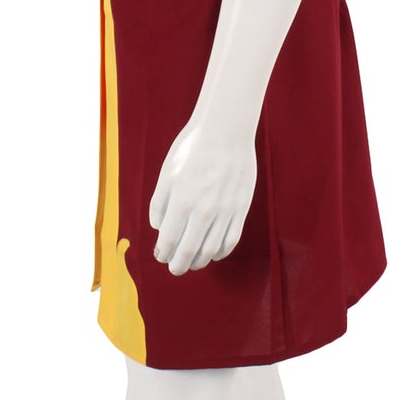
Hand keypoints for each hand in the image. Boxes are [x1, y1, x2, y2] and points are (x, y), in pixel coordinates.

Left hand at [148, 116, 256, 275]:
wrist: (226, 131)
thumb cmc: (192, 148)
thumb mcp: (167, 173)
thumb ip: (159, 203)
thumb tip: (158, 229)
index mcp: (182, 201)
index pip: (170, 240)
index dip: (163, 253)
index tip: (161, 256)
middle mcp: (204, 210)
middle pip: (189, 251)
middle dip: (179, 265)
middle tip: (174, 268)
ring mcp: (225, 211)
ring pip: (211, 250)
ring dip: (199, 261)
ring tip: (192, 263)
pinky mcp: (241, 208)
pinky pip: (231, 240)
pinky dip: (220, 252)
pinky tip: (213, 253)